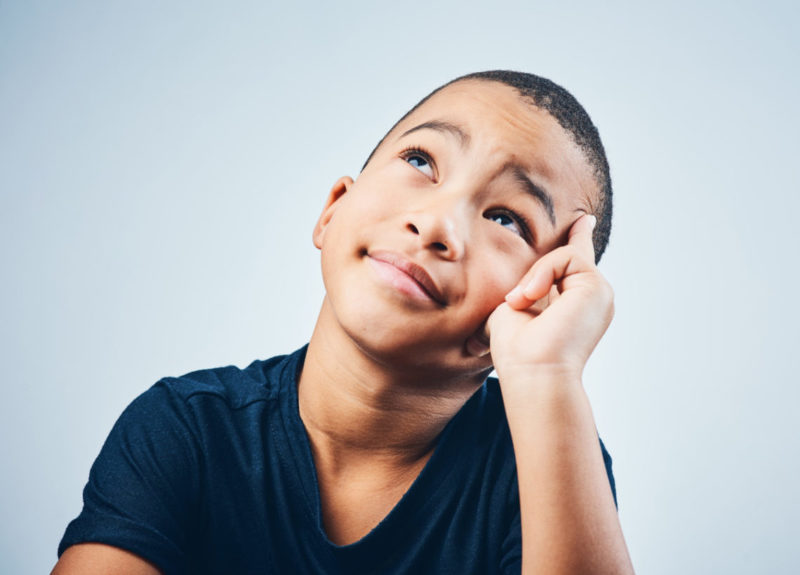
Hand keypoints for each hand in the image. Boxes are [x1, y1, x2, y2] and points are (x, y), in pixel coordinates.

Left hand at [483, 214, 613, 382]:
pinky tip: (529, 298)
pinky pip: (565, 257)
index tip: (583, 220)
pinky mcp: (596, 287)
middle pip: (567, 256)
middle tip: (517, 303)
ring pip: (562, 256)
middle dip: (536, 273)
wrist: (533, 372)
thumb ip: (517, 297)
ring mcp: (597, 292)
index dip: (579, 238)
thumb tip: (496, 316)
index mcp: (573, 305)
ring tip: (520, 304)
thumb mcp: (511, 313)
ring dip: (533, 279)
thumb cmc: (518, 352)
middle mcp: (590, 298)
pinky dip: (541, 275)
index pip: (577, 263)